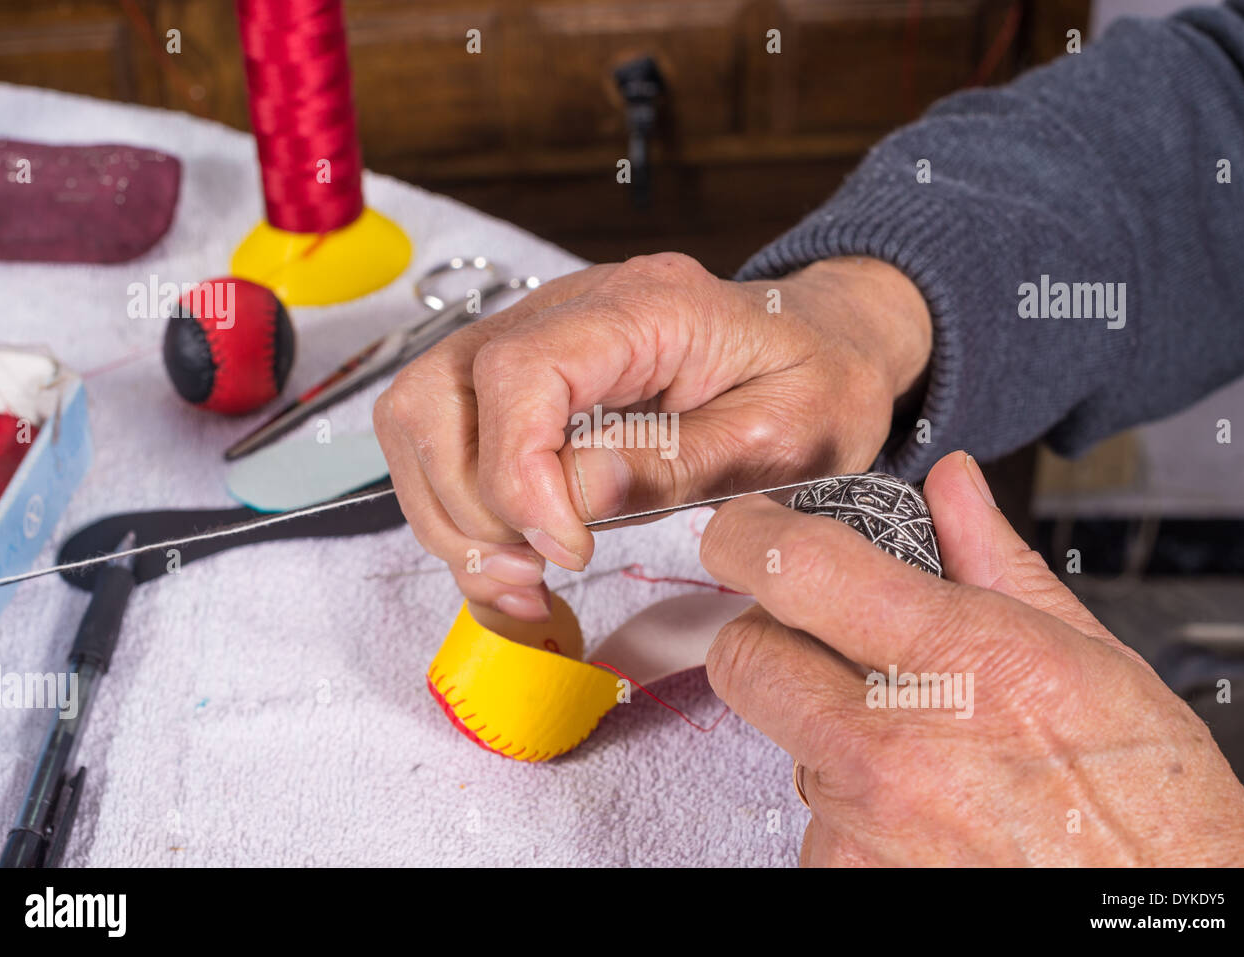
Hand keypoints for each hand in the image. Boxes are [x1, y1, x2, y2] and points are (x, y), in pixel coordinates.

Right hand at [373, 252, 931, 620]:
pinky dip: (460, 513)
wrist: (824, 346)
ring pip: (419, 417)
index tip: (566, 549)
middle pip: (436, 393)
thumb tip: (570, 501)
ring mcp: (535, 337)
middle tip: (536, 572)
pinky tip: (517, 562)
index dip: (517, 476)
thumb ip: (674, 465)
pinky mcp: (524, 377)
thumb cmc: (816, 385)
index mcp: (645, 307)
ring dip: (451, 515)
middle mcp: (568, 309)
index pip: (518, 372)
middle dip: (468, 507)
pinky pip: (446, 439)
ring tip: (524, 577)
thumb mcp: (783, 438)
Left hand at [700, 450, 1243, 865]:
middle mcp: (893, 743)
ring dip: (823, 726)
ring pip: (784, 736)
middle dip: (772, 636)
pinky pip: (809, 812)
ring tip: (914, 742)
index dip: (751, 536)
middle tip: (825, 640)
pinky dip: (847, 803)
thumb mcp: (1090, 657)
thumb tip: (950, 489)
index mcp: (960, 660)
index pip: (799, 568)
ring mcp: (860, 821)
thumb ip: (995, 563)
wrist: (1149, 920)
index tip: (745, 531)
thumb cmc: (1147, 803)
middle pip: (746, 655)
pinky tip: (916, 805)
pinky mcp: (843, 875)